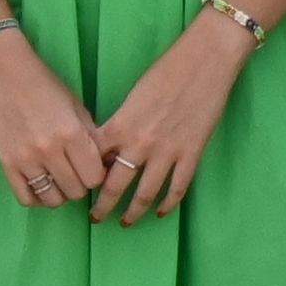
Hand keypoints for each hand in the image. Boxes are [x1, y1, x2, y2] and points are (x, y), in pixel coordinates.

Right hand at [0, 30, 114, 212]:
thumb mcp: (78, 107)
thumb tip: (105, 165)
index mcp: (71, 134)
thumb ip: (91, 137)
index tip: (94, 168)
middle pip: (76, 191)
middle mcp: (48, 150)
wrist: (4, 74)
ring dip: (61, 194)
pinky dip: (38, 198)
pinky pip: (25, 198)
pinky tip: (43, 186)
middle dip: (81, 185)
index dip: (98, 176)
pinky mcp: (6, 163)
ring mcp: (25, 159)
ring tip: (61, 180)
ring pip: (52, 199)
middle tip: (78, 173)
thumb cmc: (46, 86)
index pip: (95, 178)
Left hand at [82, 12, 254, 224]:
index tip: (79, 189)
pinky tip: (162, 212)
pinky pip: (178, 187)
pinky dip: (169, 204)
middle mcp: (140, 144)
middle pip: (115, 186)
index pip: (94, 162)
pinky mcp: (192, 153)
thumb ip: (120, 125)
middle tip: (95, 218)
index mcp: (121, 126)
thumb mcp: (133, 98)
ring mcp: (168, 151)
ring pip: (146, 193)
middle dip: (102, 206)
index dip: (84, 179)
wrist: (205, 62)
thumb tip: (110, 149)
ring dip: (133, 212)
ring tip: (125, 222)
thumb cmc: (166, 72)